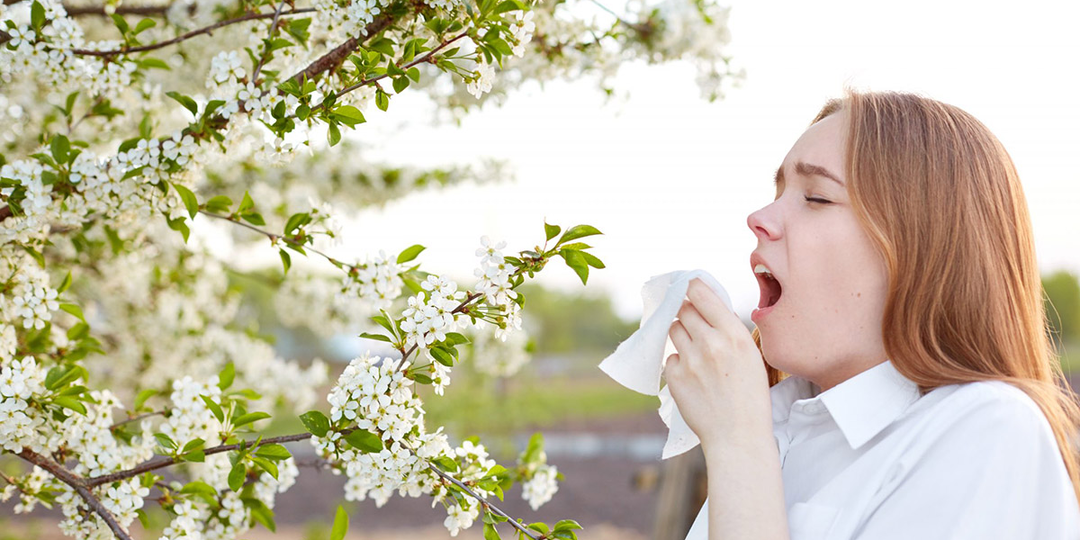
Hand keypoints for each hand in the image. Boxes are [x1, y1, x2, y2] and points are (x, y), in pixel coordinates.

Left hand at [665, 278, 771, 448]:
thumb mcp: (751, 356)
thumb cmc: (750, 397)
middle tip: (691, 322)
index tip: (688, 286)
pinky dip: (677, 362)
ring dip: (680, 334)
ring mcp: (690, 360)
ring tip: (694, 351)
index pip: (701, 294)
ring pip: (673, 330)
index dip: (691, 287)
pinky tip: (692, 375)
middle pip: (683, 310)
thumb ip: (729, 330)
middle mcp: (710, 342)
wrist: (738, 436)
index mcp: (734, 334)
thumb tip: (708, 306)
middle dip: (685, 312)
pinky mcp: (675, 377)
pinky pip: (669, 357)